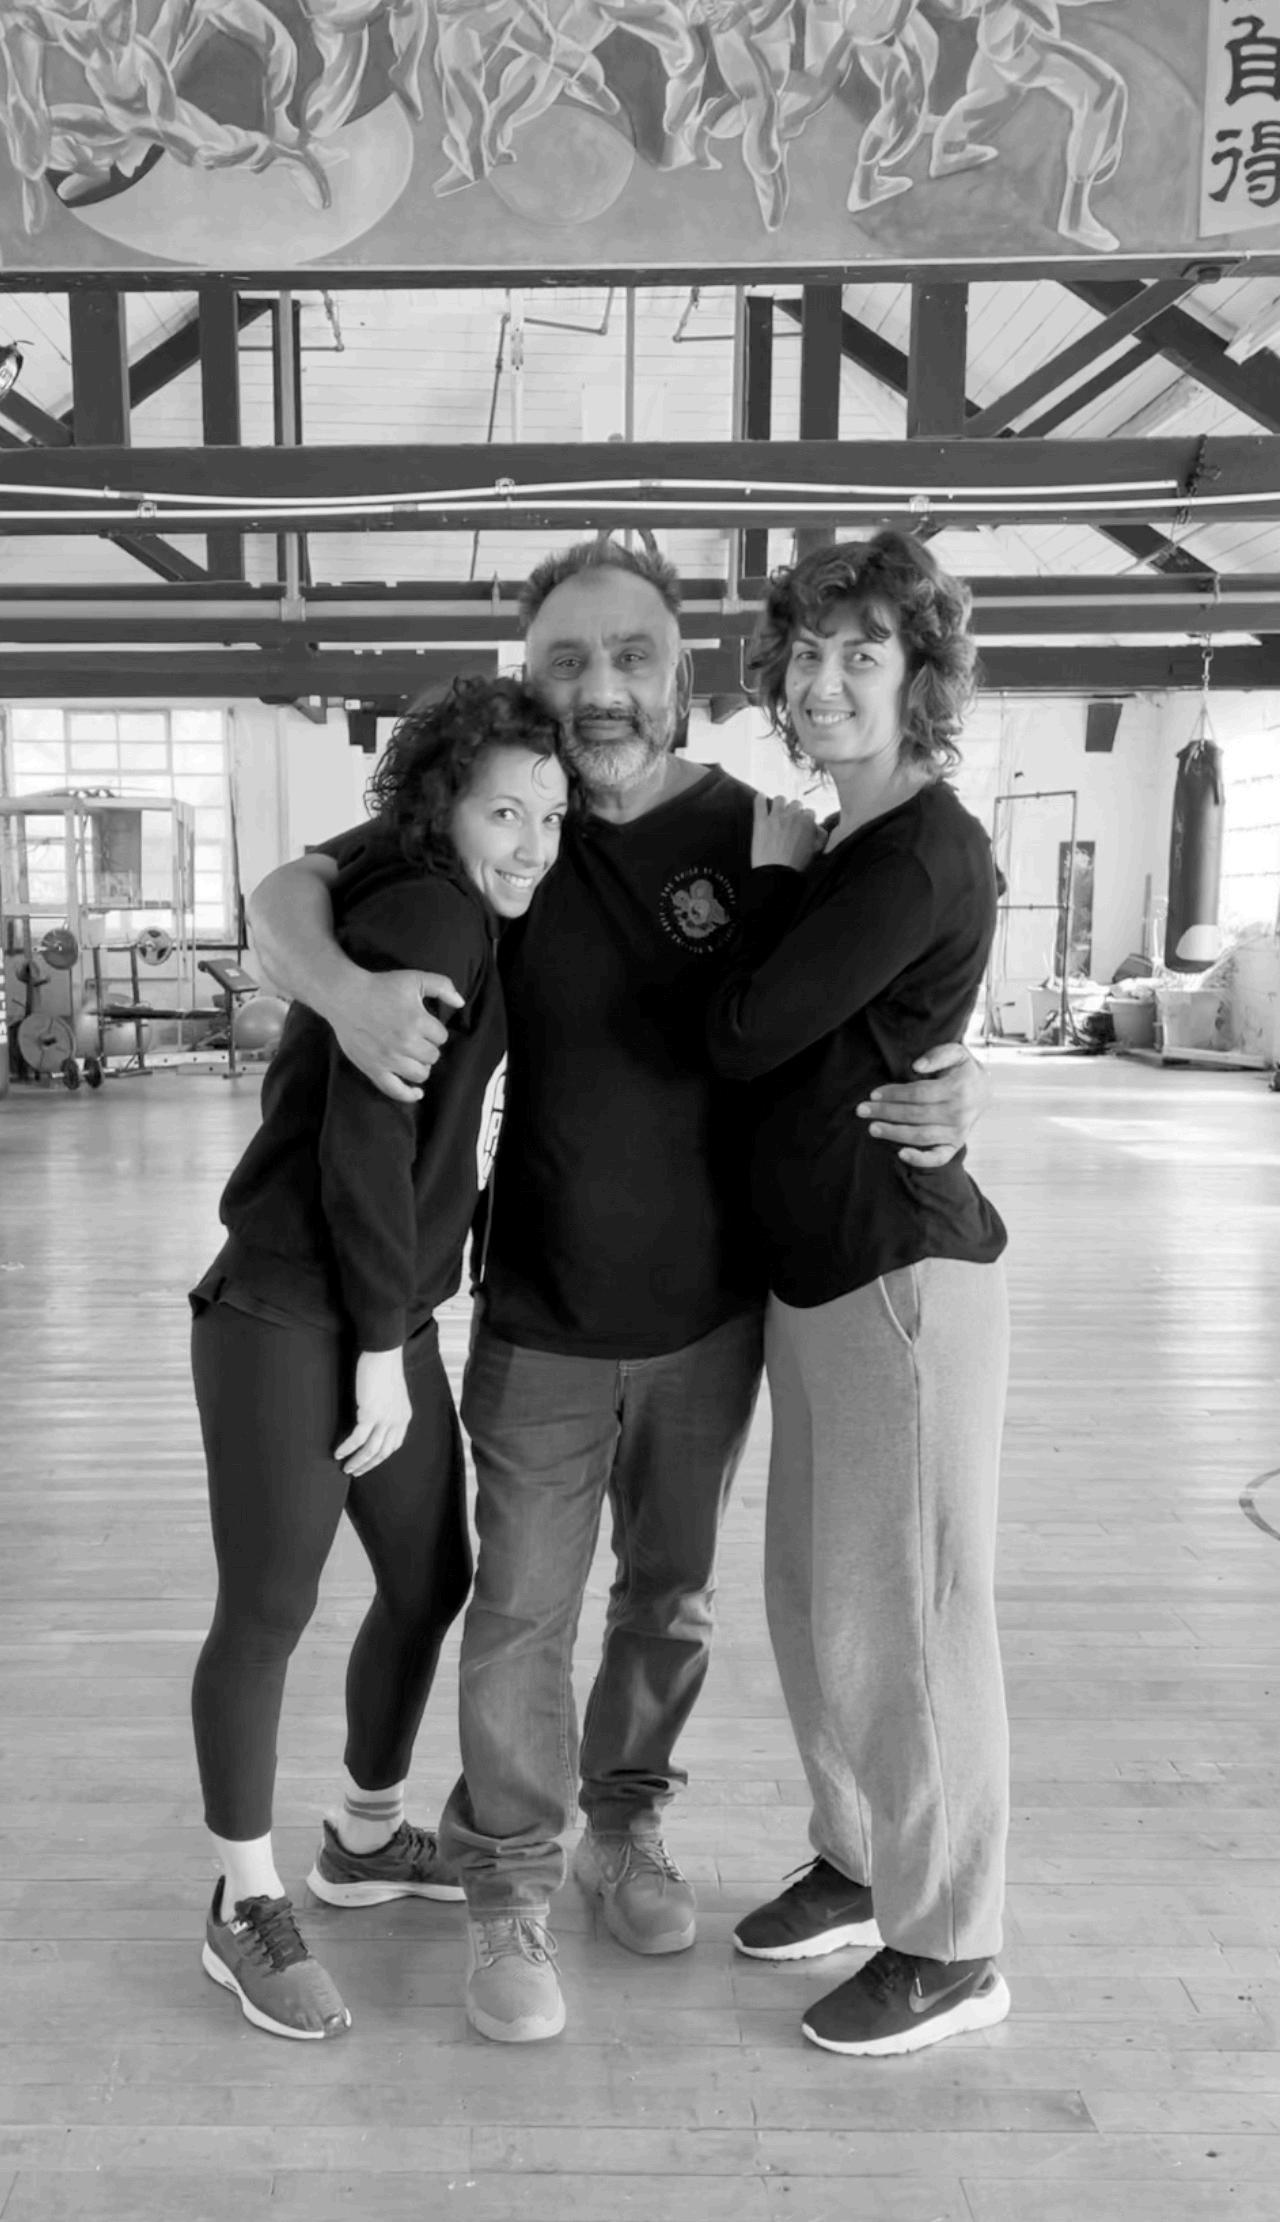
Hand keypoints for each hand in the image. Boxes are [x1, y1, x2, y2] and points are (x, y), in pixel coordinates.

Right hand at [331, 970, 463, 1103]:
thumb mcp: (414, 978)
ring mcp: (389, 1059)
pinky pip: (396, 1090)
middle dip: (429, 1048)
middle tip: (418, 1039)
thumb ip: (442, 986)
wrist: (344, 996)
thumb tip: (461, 1003)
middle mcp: (405, 1043)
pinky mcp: (374, 1069)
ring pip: (420, 1074)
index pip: (441, 1036)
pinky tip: (417, 1093)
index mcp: (417, 1021)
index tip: (424, 1024)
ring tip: (414, 1057)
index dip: (435, 1030)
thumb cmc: (380, 986)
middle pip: (433, 1056)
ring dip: (422, 1066)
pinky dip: (409, 1095)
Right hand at [335, 1348, 411, 1476]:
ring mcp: (385, 1419)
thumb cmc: (383, 1367)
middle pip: (382, 1452)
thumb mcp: (391, 1393)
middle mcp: (397, 1421)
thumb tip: (372, 1419)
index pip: (393, 1445)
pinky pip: (357, 1438)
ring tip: (345, 1468)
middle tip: (354, 1471)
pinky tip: (337, 1453)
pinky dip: (347, 1448)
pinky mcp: (371, 1413)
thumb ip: (387, 1408)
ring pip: (370, 1450)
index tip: (367, 1463)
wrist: (383, 1352)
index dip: (379, 1457)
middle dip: (367, 1465)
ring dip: (357, 1462)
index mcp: (403, 1417)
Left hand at [751, 792, 824, 870]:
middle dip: (794, 811)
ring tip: (778, 809)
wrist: (776, 873)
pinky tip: (761, 796)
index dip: (806, 819)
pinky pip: (759, 803)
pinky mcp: (760, 821)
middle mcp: (792, 815)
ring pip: (779, 799)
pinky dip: (760, 798)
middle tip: (791, 819)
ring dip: (780, 803)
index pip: (809, 813)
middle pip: (796, 804)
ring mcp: (775, 817)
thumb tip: (819, 828)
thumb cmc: (796, 865)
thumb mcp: (815, 851)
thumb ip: (820, 836)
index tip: (802, 825)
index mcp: (807, 822)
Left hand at [856, 1041, 990, 1167]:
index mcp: (957, 1089)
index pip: (918, 1093)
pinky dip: (920, 1159)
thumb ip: (938, 1054)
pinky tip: (901, 1154)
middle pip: (915, 1115)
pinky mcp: (955, 1145)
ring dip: (894, 1133)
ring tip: (872, 1128)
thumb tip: (917, 1066)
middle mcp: (958, 1113)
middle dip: (886, 1112)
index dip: (894, 1094)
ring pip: (921, 1136)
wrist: (983, 1090)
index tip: (874, 1094)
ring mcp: (957, 1132)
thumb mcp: (956, 1053)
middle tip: (862, 1110)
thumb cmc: (961, 1070)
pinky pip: (938, 1158)